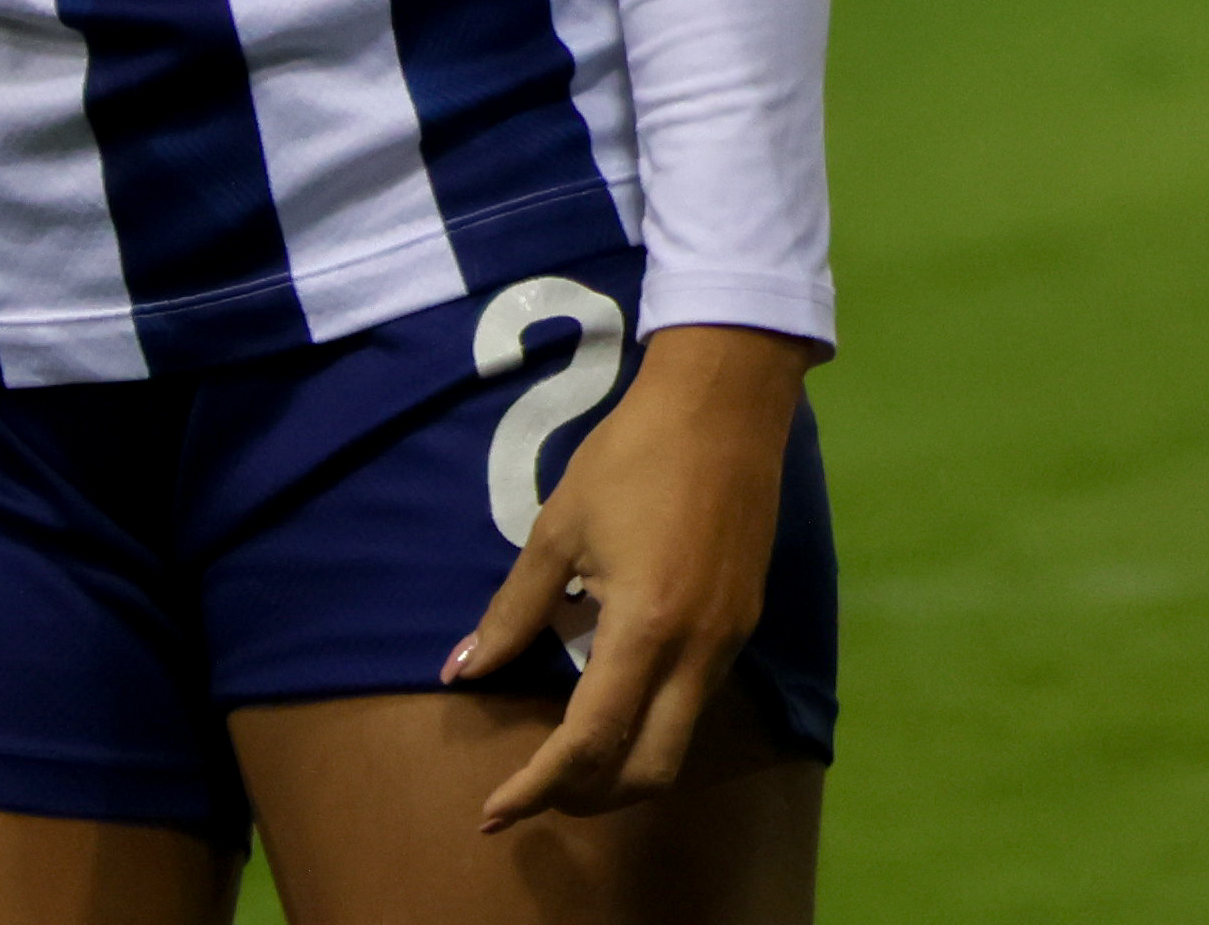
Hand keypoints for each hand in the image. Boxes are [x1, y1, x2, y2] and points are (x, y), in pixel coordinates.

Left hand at [442, 322, 813, 828]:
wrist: (726, 399)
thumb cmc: (632, 454)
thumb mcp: (559, 529)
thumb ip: (514, 611)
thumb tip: (465, 671)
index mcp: (645, 627)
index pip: (590, 742)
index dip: (538, 787)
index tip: (494, 809)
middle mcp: (697, 650)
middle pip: (650, 772)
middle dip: (588, 797)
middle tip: (536, 789)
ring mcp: (730, 639)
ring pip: (679, 740)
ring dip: (622, 763)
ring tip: (566, 750)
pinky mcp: (743, 621)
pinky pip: (695, 700)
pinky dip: (650, 721)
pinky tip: (615, 690)